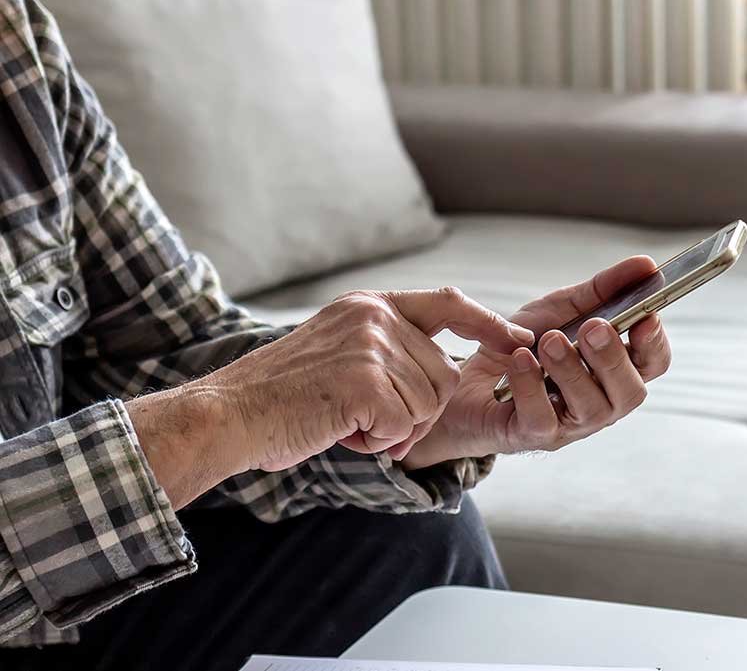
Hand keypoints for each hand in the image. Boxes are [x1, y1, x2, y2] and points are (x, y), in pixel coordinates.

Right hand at [129, 288, 532, 506]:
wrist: (227, 416)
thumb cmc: (281, 397)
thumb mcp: (339, 351)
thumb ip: (389, 350)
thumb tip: (449, 370)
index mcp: (370, 306)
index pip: (449, 304)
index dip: (488, 324)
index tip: (518, 341)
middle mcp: (375, 318)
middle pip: (444, 375)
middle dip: (416, 413)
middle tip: (364, 421)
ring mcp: (371, 346)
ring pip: (427, 405)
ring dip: (393, 430)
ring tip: (344, 421)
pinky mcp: (366, 381)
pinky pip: (405, 427)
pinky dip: (378, 443)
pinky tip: (340, 431)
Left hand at [401, 256, 671, 468]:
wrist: (464, 379)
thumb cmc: (523, 346)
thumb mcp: (562, 309)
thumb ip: (604, 289)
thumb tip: (647, 265)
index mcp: (613, 371)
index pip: (653, 364)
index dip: (655, 343)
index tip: (645, 315)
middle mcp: (600, 402)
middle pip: (630, 393)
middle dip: (613, 358)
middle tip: (593, 327)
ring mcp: (569, 425)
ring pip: (590, 408)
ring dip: (572, 370)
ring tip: (550, 340)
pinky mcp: (531, 435)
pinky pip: (541, 418)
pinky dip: (531, 386)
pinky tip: (521, 359)